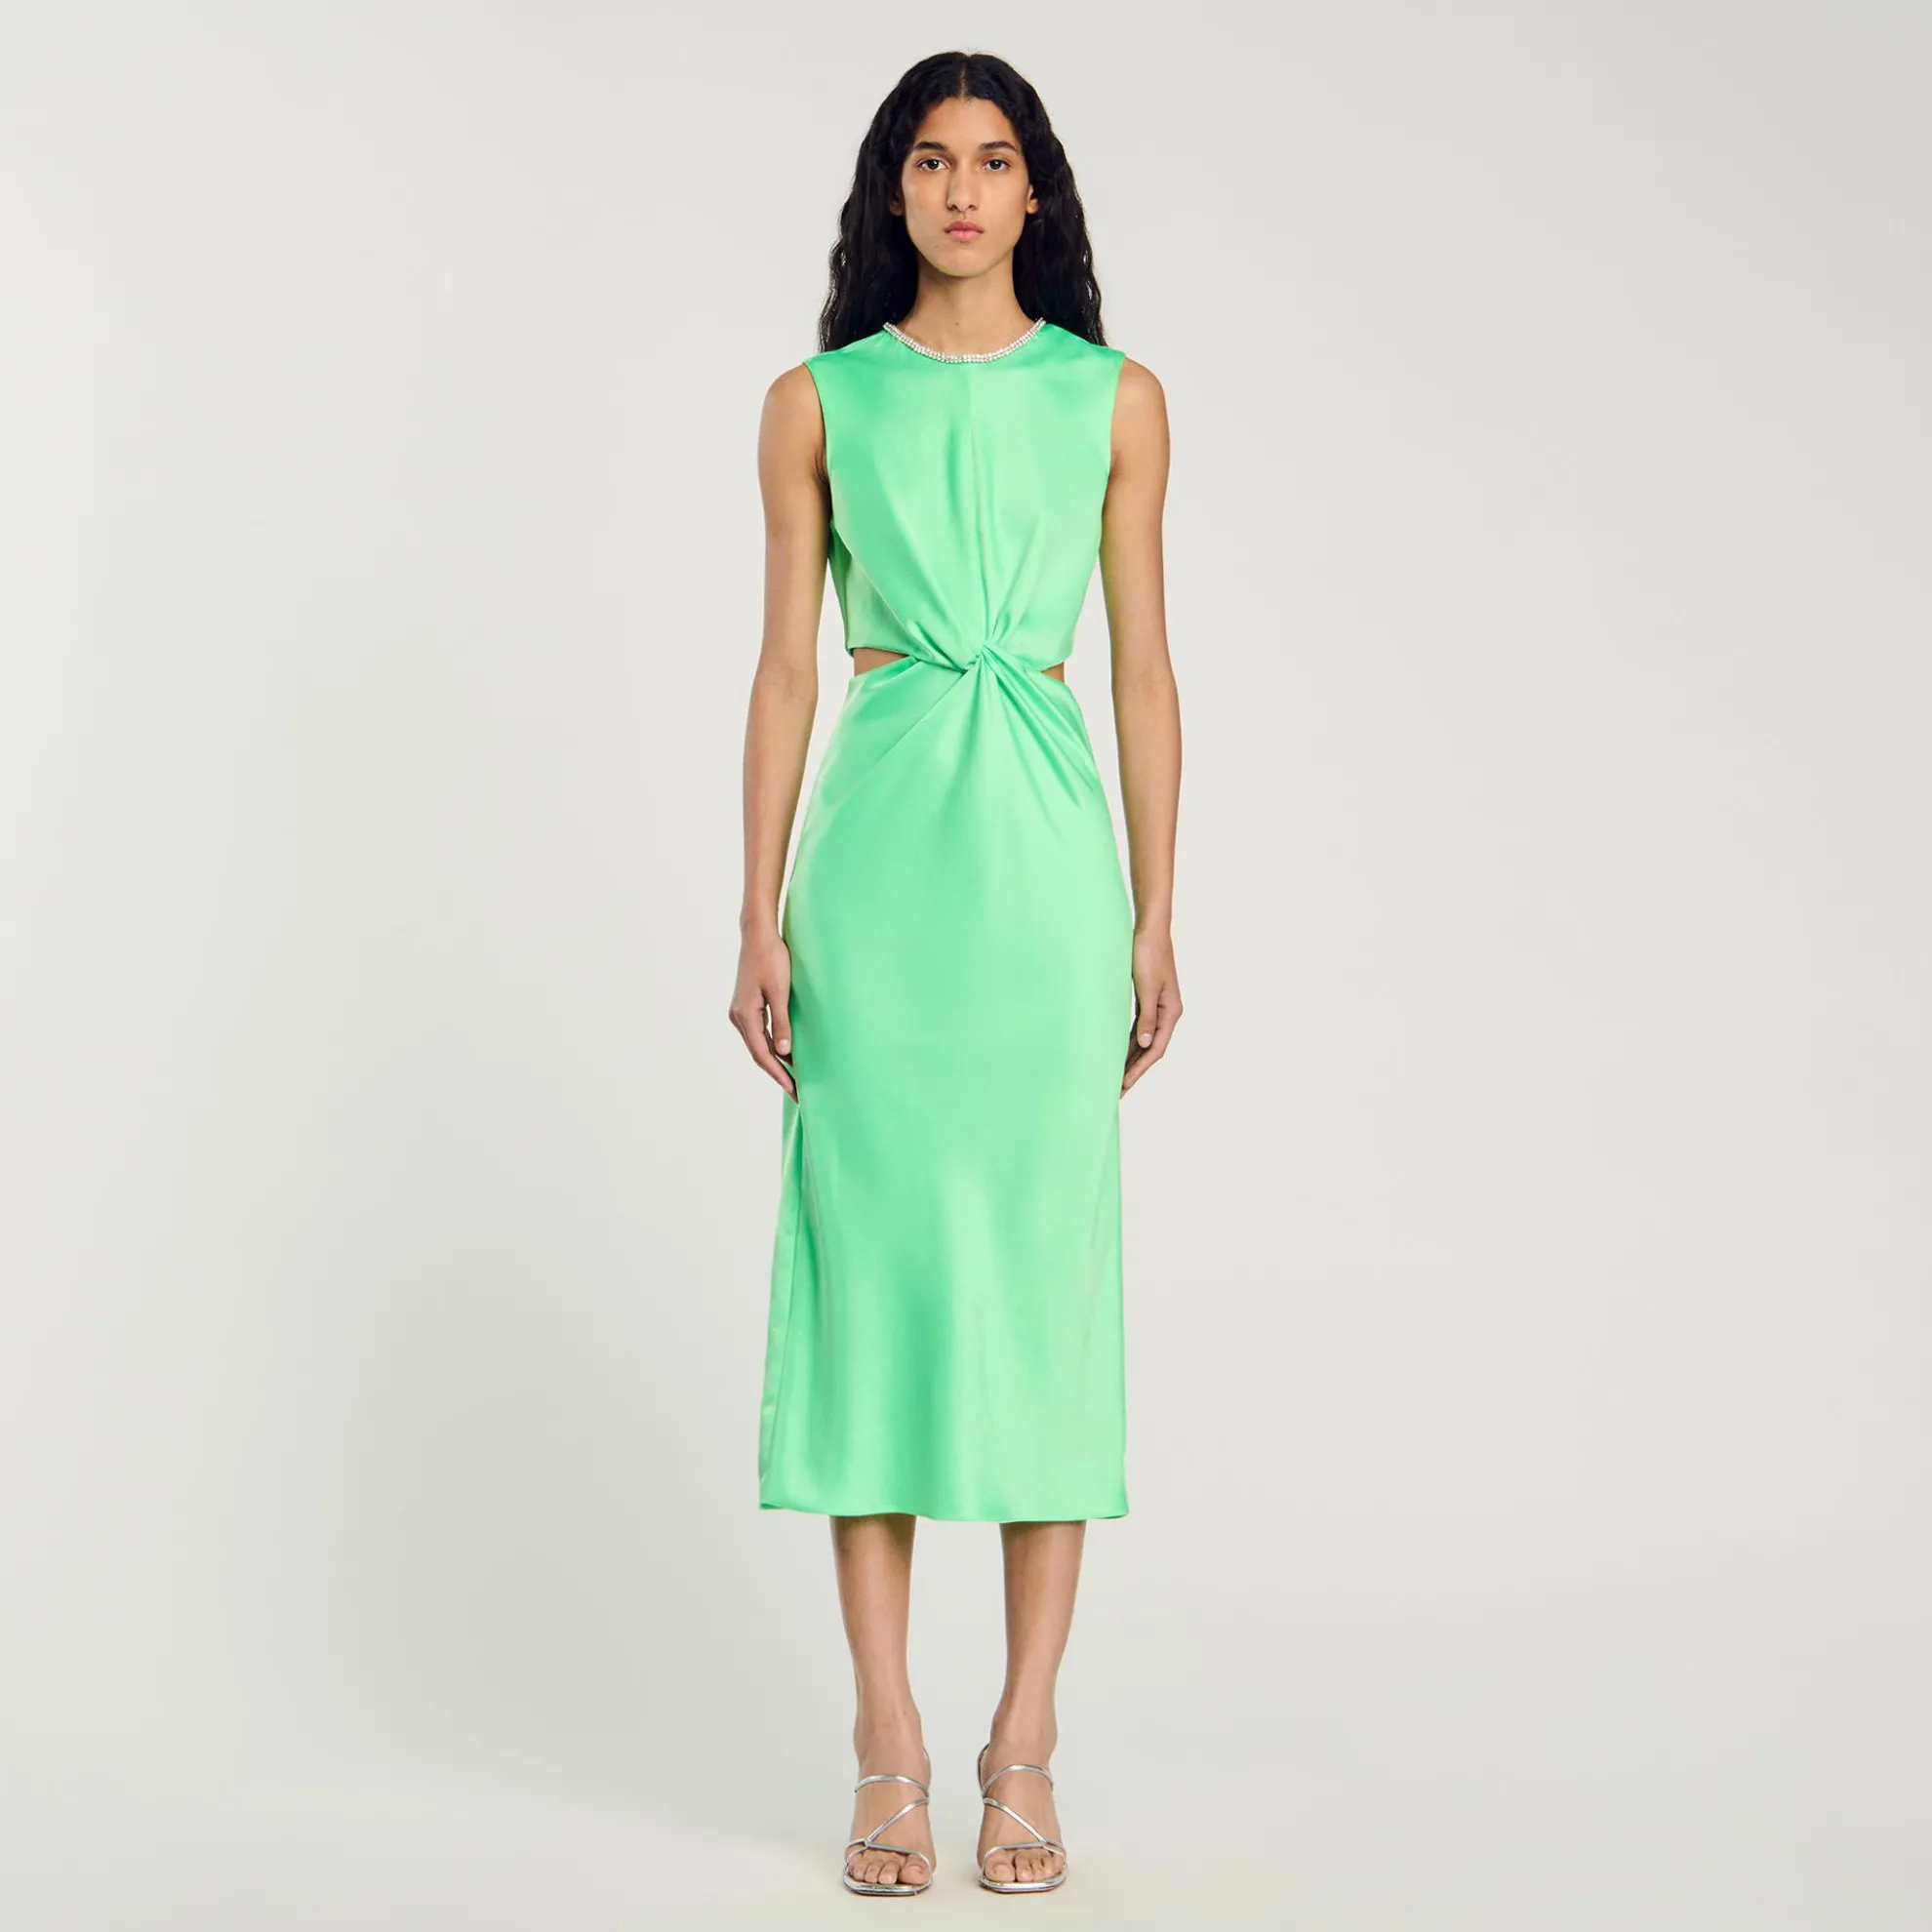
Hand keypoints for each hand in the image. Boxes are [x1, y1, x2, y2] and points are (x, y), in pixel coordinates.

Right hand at [730, 925, 796, 1100]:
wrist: (758, 935)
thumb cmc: (771, 958)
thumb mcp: (780, 991)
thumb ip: (782, 1022)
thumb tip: (784, 1051)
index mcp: (745, 1015)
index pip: (763, 1054)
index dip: (779, 1074)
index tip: (794, 1090)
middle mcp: (738, 1017)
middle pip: (758, 1053)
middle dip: (777, 1074)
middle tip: (796, 1092)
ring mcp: (741, 1011)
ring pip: (758, 1044)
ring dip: (774, 1062)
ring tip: (792, 1078)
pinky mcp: (746, 1006)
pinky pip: (758, 1033)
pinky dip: (771, 1046)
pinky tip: (784, 1053)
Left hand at [1123, 925, 1180, 1094]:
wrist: (1150, 930)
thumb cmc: (1149, 954)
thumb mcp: (1147, 987)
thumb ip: (1146, 1016)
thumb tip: (1145, 1043)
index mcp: (1171, 1011)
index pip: (1156, 1048)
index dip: (1140, 1068)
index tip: (1124, 1084)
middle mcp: (1167, 1012)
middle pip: (1151, 1048)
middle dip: (1135, 1069)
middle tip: (1118, 1090)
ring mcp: (1158, 1007)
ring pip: (1144, 1040)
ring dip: (1131, 1058)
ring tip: (1116, 1076)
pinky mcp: (1147, 1000)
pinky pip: (1138, 1028)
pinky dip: (1129, 1042)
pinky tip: (1118, 1052)